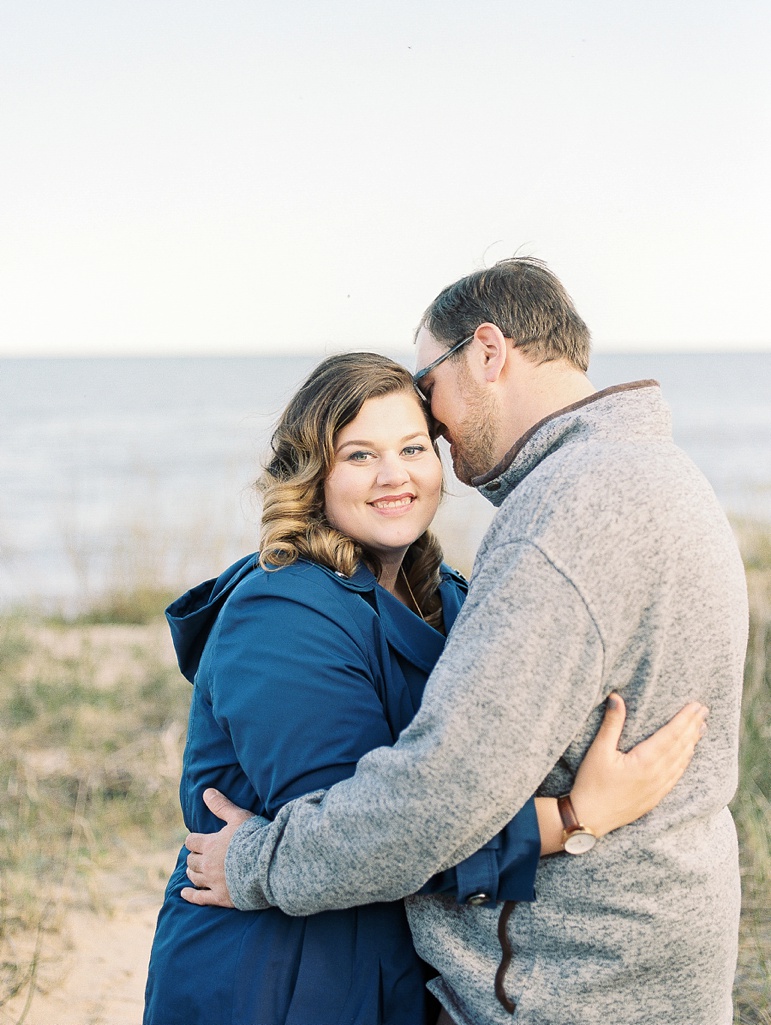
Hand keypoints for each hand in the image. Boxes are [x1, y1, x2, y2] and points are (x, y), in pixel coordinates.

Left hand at [181, 789, 254, 906]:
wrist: (268, 865)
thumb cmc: (254, 838)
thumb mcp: (239, 817)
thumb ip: (221, 806)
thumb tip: (206, 791)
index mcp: (210, 844)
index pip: (192, 841)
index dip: (193, 840)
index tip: (197, 840)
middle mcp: (208, 864)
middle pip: (191, 860)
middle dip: (194, 856)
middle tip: (199, 855)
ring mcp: (213, 882)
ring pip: (194, 877)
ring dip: (192, 872)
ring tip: (193, 870)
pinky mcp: (220, 897)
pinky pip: (199, 898)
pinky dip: (190, 895)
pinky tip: (184, 893)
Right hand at [571, 694, 707, 837]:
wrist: (589, 819)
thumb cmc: (591, 784)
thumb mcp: (598, 751)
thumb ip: (611, 724)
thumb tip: (616, 697)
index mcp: (645, 762)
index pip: (671, 735)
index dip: (685, 719)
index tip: (696, 705)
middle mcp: (656, 775)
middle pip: (680, 746)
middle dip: (693, 727)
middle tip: (704, 710)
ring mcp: (657, 788)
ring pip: (681, 761)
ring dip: (692, 743)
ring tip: (701, 727)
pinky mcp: (655, 798)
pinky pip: (676, 776)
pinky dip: (685, 762)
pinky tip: (688, 754)